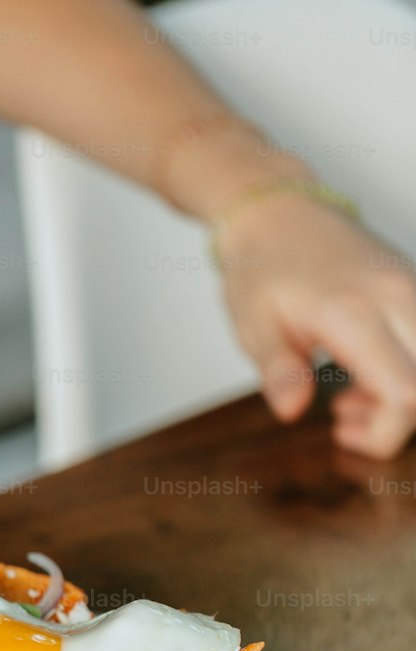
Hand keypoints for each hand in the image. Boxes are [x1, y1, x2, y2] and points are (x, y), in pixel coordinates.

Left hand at [216, 193, 415, 458]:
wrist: (278, 212)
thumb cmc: (263, 268)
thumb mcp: (256, 327)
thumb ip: (279, 370)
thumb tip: (291, 410)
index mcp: (356, 313)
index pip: (406, 394)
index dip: (383, 434)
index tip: (342, 433)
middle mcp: (399, 299)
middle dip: (396, 421)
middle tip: (345, 420)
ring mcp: (413, 292)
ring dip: (400, 399)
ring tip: (347, 401)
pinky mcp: (414, 292)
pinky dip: (404, 374)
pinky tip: (361, 379)